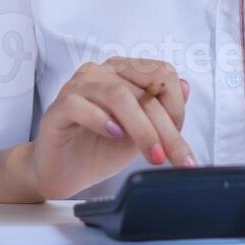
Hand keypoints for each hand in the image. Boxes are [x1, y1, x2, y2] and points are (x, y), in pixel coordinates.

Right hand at [28, 57, 195, 199]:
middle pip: (144, 89)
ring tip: (152, 155)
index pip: (162, 74)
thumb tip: (186, 87)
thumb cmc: (101, 149)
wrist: (64, 173)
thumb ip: (162, 112)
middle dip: (165, 129)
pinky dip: (101, 120)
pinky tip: (114, 135)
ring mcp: (77, 86)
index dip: (177, 107)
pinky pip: (80, 105)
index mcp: (124, 71)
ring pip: (117, 95)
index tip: (179, 143)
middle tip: (175, 159)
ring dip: (141, 128)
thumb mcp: (142, 133)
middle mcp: (101, 72)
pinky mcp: (58, 107)